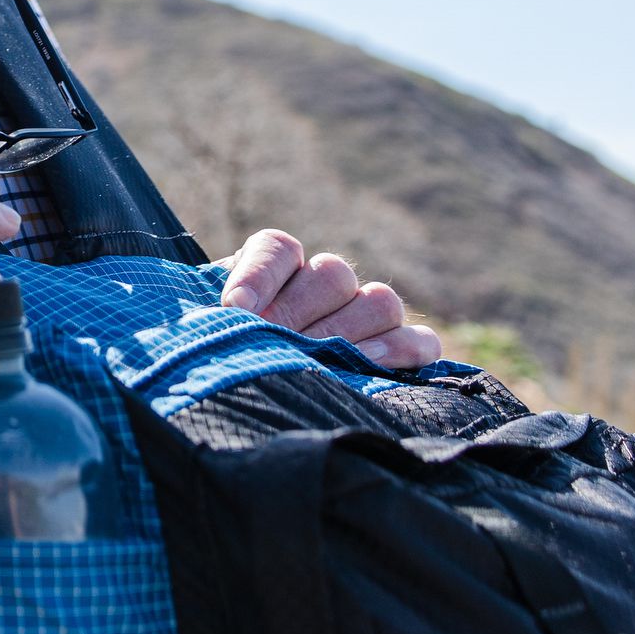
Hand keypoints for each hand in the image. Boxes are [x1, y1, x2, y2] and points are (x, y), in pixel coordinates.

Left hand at [218, 228, 442, 371]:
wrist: (245, 384)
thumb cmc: (229, 355)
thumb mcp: (214, 330)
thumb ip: (217, 319)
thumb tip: (224, 316)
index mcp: (278, 267)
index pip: (278, 249)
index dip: (259, 274)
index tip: (234, 307)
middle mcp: (326, 282)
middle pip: (331, 275)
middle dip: (299, 313)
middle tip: (275, 341)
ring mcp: (367, 312)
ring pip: (379, 301)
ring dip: (349, 332)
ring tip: (321, 358)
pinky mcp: (400, 346)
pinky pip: (421, 341)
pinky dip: (403, 351)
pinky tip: (370, 367)